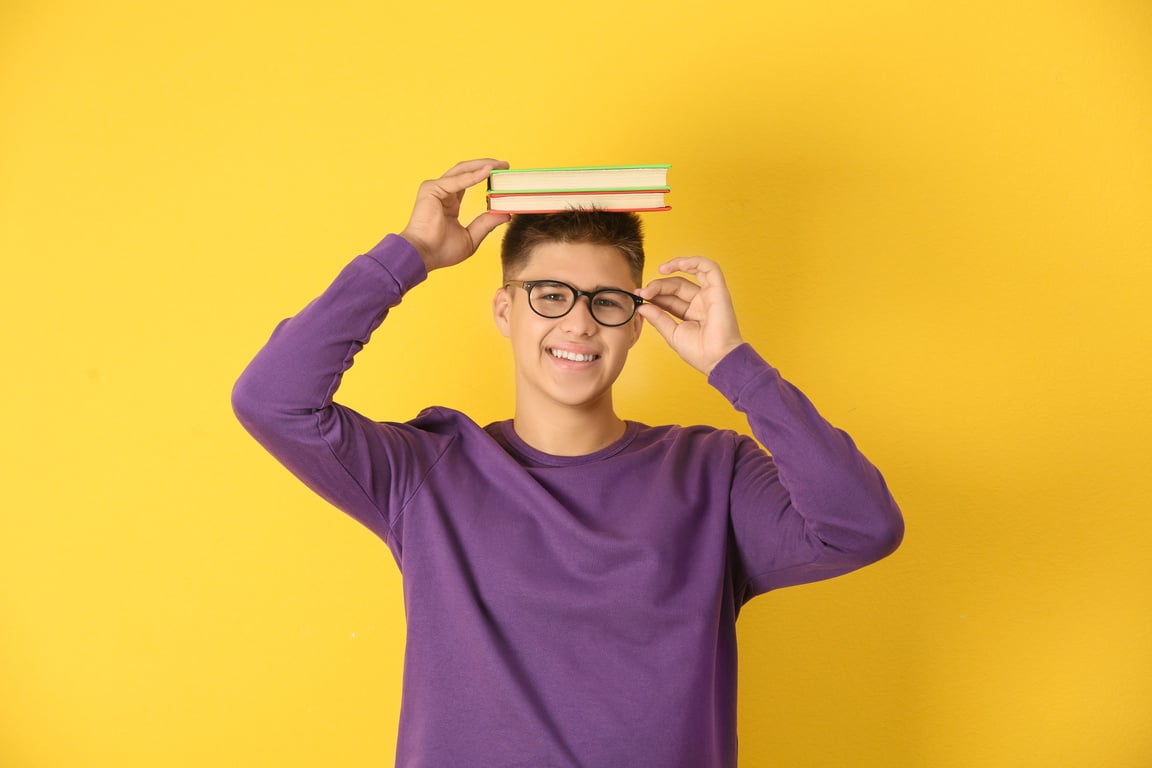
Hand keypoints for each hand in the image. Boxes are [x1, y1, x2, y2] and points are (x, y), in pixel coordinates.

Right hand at [399, 159, 510, 270]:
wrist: (423, 256)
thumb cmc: (441, 251)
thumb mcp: (471, 237)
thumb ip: (486, 224)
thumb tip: (506, 214)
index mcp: (450, 203)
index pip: (468, 182)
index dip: (486, 176)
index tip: (504, 176)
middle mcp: (442, 192)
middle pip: (466, 171)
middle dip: (486, 165)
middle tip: (505, 165)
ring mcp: (436, 189)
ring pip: (462, 170)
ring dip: (482, 165)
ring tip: (500, 165)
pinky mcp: (431, 189)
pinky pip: (457, 180)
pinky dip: (473, 176)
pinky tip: (488, 172)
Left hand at [635, 256, 744, 374]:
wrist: (717, 360)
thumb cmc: (700, 352)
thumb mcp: (672, 333)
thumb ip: (658, 318)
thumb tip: (642, 307)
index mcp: (691, 313)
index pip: (669, 298)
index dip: (654, 294)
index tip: (639, 295)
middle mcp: (701, 302)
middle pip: (676, 286)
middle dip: (658, 286)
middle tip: (643, 292)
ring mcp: (710, 295)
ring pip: (689, 274)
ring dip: (673, 269)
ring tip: (658, 272)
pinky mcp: (719, 290)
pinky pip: (709, 268)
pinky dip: (693, 262)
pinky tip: (676, 264)